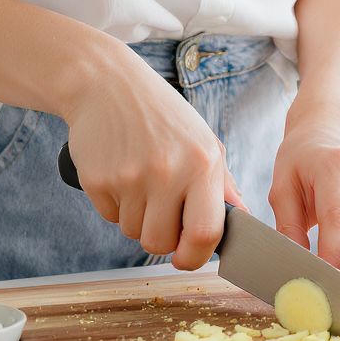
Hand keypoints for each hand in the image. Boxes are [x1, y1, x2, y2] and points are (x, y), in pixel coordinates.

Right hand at [61, 38, 241, 268]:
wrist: (108, 84)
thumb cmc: (162, 115)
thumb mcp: (202, 140)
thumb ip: (222, 183)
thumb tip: (241, 219)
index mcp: (203, 163)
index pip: (204, 233)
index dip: (195, 256)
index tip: (187, 256)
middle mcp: (168, 171)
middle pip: (160, 243)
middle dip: (161, 238)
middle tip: (160, 211)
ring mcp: (130, 177)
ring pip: (133, 232)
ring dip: (137, 218)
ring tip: (140, 181)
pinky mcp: (98, 180)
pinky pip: (109, 218)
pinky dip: (115, 205)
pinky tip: (120, 172)